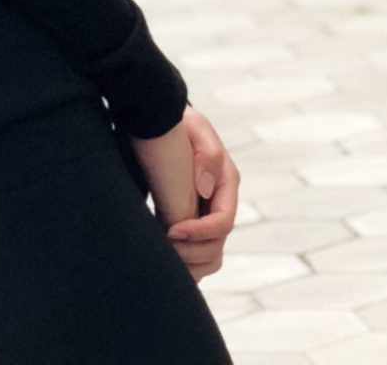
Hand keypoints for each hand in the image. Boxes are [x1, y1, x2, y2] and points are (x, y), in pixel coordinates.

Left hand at [161, 105, 238, 281]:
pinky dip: (182, 265)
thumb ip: (206, 155)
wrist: (160, 123)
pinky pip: (195, 257)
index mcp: (227, 182)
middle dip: (191, 253)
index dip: (199, 233)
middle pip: (216, 248)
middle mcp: (220, 203)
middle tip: (163, 244)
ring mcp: (206, 216)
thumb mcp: (194, 127)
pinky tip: (161, 256)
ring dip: (188, 265)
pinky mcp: (191, 224)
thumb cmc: (177, 122)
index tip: (171, 229)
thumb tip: (207, 189)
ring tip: (162, 254)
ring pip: (209, 259)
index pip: (223, 223)